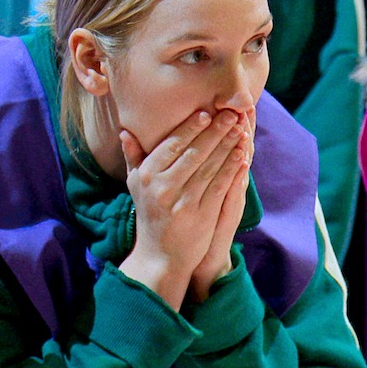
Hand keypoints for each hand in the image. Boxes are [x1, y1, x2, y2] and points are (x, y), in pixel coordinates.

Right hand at [118, 110, 248, 309]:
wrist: (159, 255)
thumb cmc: (149, 215)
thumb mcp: (135, 186)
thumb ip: (133, 158)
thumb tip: (124, 132)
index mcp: (147, 176)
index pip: (171, 145)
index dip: (190, 128)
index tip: (206, 112)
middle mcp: (162, 188)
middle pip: (193, 153)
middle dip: (214, 132)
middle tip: (230, 114)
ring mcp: (182, 202)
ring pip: (209, 168)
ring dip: (227, 146)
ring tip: (240, 129)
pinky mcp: (201, 215)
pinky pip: (219, 187)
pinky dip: (231, 170)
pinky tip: (242, 156)